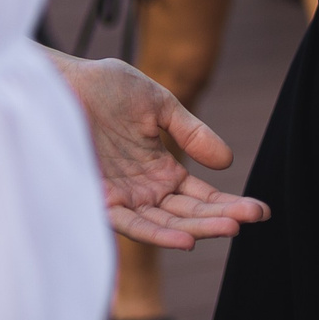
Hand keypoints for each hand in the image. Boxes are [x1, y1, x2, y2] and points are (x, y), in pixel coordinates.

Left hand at [45, 50, 268, 247]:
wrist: (59, 81)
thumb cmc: (103, 87)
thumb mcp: (159, 104)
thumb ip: (191, 132)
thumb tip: (227, 162)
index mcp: (160, 169)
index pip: (200, 196)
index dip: (229, 203)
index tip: (259, 210)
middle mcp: (143, 190)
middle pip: (188, 214)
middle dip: (222, 217)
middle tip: (256, 217)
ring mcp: (122, 197)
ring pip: (165, 223)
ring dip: (199, 228)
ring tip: (232, 228)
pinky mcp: (98, 199)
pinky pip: (130, 224)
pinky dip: (158, 234)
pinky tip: (185, 238)